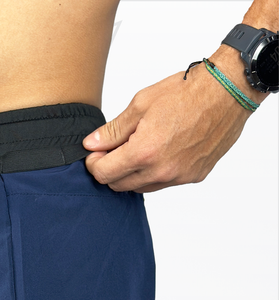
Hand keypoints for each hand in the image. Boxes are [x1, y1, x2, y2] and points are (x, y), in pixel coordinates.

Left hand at [83, 55, 254, 192]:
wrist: (227, 92)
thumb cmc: (187, 92)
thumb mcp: (141, 104)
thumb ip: (113, 130)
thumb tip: (92, 144)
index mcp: (144, 152)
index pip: (103, 174)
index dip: (94, 163)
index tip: (95, 153)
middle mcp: (161, 171)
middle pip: (119, 185)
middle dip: (110, 169)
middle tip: (114, 149)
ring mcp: (178, 177)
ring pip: (140, 187)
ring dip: (131, 174)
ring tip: (138, 148)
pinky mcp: (192, 177)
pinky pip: (163, 183)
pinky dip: (154, 173)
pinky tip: (159, 152)